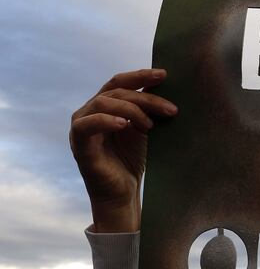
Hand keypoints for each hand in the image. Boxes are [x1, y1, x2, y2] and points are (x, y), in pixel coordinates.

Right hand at [70, 69, 176, 231]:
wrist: (124, 192)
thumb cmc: (133, 160)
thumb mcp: (145, 129)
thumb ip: (148, 108)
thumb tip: (166, 85)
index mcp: (104, 105)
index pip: (119, 82)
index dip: (141, 76)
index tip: (165, 75)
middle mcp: (89, 111)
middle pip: (116, 92)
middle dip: (146, 98)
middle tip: (171, 110)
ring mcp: (82, 127)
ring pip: (103, 103)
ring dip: (131, 110)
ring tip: (149, 125)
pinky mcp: (79, 144)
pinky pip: (87, 125)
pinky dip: (106, 121)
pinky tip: (124, 125)